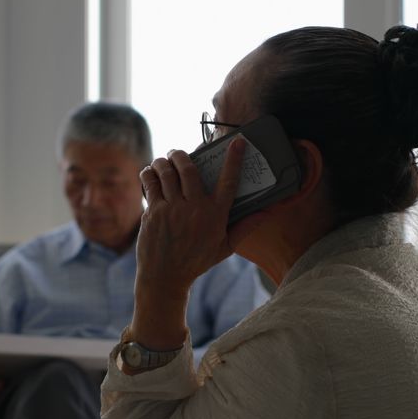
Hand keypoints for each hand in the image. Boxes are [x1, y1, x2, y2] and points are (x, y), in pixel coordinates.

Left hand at [130, 139, 254, 350]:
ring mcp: (172, 210)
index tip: (237, 141)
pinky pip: (150, 183)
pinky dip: (150, 173)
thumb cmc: (196, 261)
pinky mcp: (154, 212)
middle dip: (182, 155)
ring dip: (164, 161)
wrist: (165, 276)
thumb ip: (246, 227)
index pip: (228, 181)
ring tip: (165, 161)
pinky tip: (151, 172)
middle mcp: (194, 209)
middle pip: (188, 169)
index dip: (234, 159)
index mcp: (215, 216)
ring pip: (166, 172)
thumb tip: (267, 213)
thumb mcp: (225, 247)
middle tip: (179, 153)